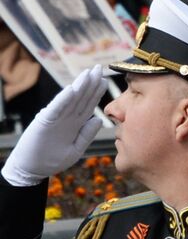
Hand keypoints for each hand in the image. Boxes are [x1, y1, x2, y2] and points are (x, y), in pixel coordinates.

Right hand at [2, 65, 106, 186]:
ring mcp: (55, 119)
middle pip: (81, 98)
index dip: (97, 92)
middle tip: (99, 68)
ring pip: (70, 99)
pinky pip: (56, 109)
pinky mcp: (44, 122)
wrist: (31, 170)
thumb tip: (98, 119)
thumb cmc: (52, 161)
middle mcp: (67, 118)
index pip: (88, 104)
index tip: (105, 80)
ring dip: (79, 86)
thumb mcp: (75, 150)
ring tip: (88, 73)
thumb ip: (86, 135)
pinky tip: (71, 89)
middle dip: (90, 83)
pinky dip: (63, 99)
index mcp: (75, 124)